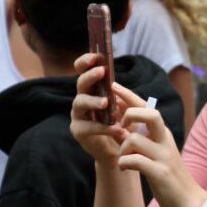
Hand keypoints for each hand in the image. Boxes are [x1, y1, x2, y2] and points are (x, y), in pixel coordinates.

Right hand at [70, 53, 129, 167]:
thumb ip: (123, 95)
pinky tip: (116, 128)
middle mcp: (82, 99)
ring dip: (93, 100)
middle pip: (80, 84)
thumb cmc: (124, 124)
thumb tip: (115, 84)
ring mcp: (78, 115)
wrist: (122, 150)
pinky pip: (88, 127)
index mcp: (93, 90)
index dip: (86, 62)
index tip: (96, 56)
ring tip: (106, 102)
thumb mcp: (128, 107)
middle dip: (90, 76)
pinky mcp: (79, 131)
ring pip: (80, 102)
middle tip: (101, 71)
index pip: (83, 71)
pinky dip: (102, 127)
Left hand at [111, 82, 205, 206]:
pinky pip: (134, 160)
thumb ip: (144, 137)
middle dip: (130, 114)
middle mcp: (165, 140)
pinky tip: (124, 169)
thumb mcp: (157, 152)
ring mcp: (163, 156)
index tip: (113, 85)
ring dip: (122, 148)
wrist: (188, 201)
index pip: (147, 107)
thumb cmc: (168, 175)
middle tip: (121, 127)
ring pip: (135, 139)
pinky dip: (124, 163)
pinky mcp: (159, 173)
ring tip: (123, 159)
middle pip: (150, 114)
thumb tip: (123, 123)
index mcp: (163, 134)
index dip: (129, 95)